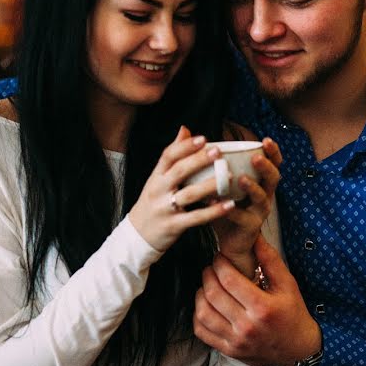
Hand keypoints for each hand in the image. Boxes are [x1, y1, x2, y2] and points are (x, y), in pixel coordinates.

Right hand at [129, 126, 236, 251]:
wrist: (137, 235)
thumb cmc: (152, 203)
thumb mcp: (157, 179)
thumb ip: (172, 157)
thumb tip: (185, 129)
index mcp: (155, 177)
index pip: (167, 156)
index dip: (185, 146)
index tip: (203, 138)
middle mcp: (158, 190)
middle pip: (178, 171)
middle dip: (198, 160)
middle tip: (218, 152)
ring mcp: (165, 209)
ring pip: (189, 194)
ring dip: (210, 185)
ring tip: (228, 177)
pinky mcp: (174, 226)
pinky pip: (196, 217)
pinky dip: (213, 211)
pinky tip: (229, 204)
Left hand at [194, 236, 321, 365]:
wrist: (299, 350)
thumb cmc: (293, 314)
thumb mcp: (287, 284)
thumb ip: (269, 259)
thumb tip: (254, 235)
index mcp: (262, 307)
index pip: (228, 279)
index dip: (219, 263)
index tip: (220, 258)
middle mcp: (247, 326)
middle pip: (213, 294)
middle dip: (208, 275)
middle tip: (212, 268)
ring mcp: (236, 341)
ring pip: (203, 313)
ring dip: (200, 294)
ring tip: (208, 285)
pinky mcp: (229, 351)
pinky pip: (202, 331)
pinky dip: (198, 315)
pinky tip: (206, 305)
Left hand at [211, 137, 281, 277]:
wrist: (227, 240)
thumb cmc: (223, 207)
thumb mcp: (219, 183)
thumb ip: (208, 161)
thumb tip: (188, 135)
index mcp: (259, 181)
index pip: (272, 162)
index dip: (272, 152)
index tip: (265, 140)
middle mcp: (264, 194)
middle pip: (274, 178)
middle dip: (266, 166)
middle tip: (256, 157)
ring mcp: (259, 211)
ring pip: (262, 197)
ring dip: (252, 188)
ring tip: (241, 179)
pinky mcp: (250, 226)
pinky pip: (243, 218)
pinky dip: (233, 210)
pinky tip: (223, 204)